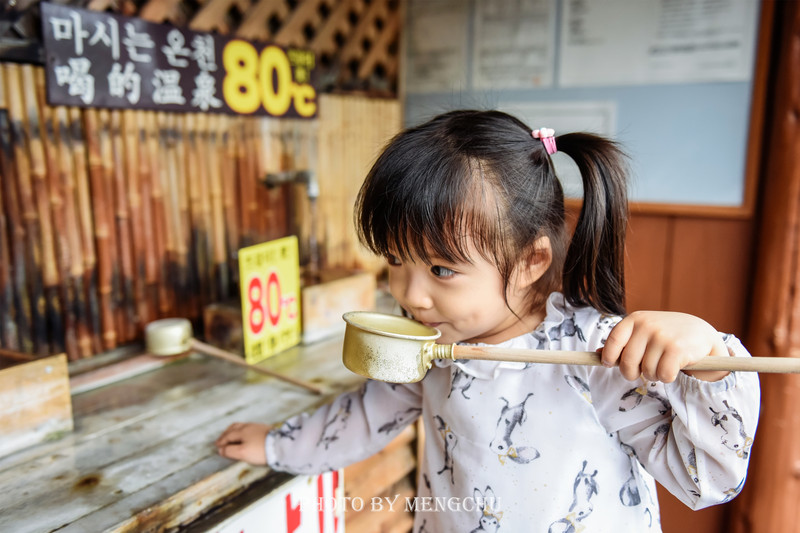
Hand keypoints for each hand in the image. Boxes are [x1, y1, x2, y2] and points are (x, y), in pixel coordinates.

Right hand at [215, 422, 271, 464]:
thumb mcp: (242, 453)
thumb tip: (220, 449)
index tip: (217, 446)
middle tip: (221, 439)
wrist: (280, 446)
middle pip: (234, 428)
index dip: (222, 441)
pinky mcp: (265, 429)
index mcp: (242, 431)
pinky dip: (242, 432)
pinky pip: (249, 428)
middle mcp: (249, 426)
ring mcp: (257, 427)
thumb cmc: (260, 450)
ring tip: (231, 437)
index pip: (228, 435)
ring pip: (242, 426)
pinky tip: (245, 436)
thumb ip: (230, 451)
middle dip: (226, 433)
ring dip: (234, 431)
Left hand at [600, 311, 729, 382]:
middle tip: (642, 371)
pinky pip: (662, 375)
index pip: (613, 340)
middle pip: (627, 362)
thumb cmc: (667, 335)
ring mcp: (662, 337)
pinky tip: (674, 368)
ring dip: (653, 375)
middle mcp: (648, 326)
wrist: (702, 334)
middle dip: (632, 373)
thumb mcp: (644, 333)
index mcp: (636, 319)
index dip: (608, 356)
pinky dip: (667, 377)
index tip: (608, 363)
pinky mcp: (677, 349)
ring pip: (646, 371)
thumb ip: (623, 343)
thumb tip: (597, 355)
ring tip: (663, 364)